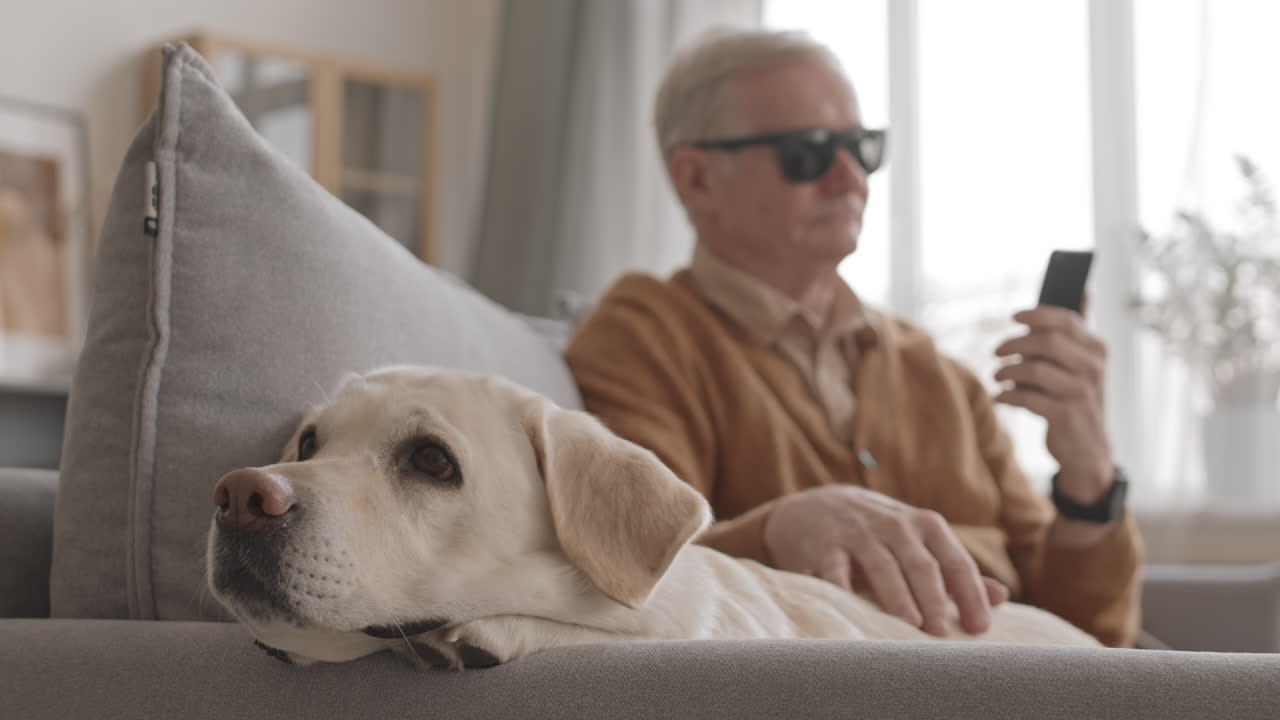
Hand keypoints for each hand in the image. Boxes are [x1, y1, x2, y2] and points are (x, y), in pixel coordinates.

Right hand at [763, 485, 1008, 635]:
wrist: (817, 507)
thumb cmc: (879, 534)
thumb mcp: (918, 542)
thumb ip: (956, 570)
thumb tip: (1002, 597)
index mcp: (925, 525)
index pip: (955, 561)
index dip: (970, 594)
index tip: (980, 627)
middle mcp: (895, 525)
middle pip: (921, 564)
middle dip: (935, 598)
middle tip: (942, 632)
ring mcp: (858, 532)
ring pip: (882, 565)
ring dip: (897, 596)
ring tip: (910, 624)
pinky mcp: (825, 542)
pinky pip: (835, 568)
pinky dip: (843, 589)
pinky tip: (853, 610)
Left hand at [993, 304, 1113, 501]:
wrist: (1088, 449)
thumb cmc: (1076, 398)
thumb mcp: (1082, 365)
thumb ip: (1076, 333)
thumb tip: (1084, 291)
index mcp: (1097, 350)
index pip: (1066, 321)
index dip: (1036, 315)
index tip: (1013, 317)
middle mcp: (1093, 369)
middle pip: (1047, 341)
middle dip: (1015, 343)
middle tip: (997, 351)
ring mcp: (1081, 393)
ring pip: (1034, 369)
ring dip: (1007, 371)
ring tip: (997, 377)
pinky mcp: (1065, 415)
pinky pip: (1026, 397)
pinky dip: (1007, 395)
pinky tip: (1000, 397)